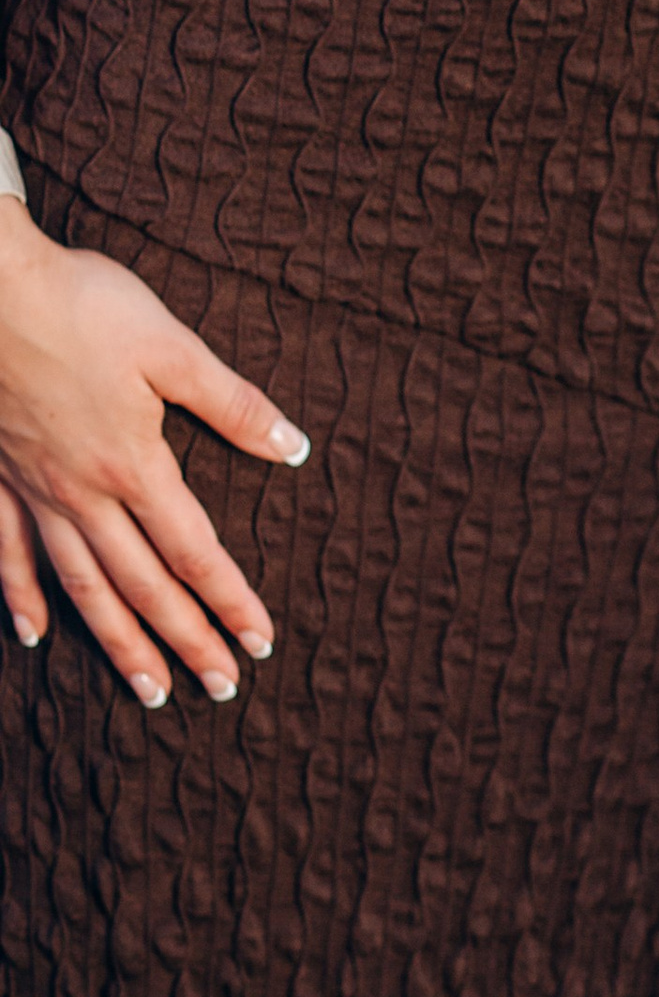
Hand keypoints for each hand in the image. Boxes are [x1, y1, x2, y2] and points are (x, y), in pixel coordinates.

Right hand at [0, 200, 309, 704]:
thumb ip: (232, 403)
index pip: (195, 552)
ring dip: (116, 642)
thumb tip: (293, 445)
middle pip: (144, 586)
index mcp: (135, 464)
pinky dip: (22, 597)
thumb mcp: (172, 346)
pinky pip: (8, 554)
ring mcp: (34, 492)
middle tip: (221, 689)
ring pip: (81, 587)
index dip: (231, 601)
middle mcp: (84, 494)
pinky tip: (33, 635)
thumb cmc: (82, 306)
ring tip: (147, 690)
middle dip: (186, 640)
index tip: (260, 643)